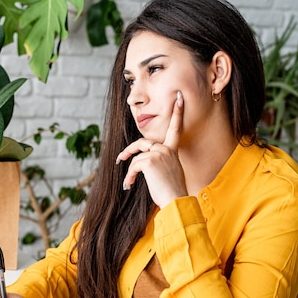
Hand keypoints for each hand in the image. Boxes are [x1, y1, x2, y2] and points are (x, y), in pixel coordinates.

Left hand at [116, 91, 187, 206]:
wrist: (175, 201)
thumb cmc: (171, 191)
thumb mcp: (168, 172)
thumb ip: (159, 161)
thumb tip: (142, 164)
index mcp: (173, 150)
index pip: (175, 128)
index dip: (178, 112)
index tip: (178, 97)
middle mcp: (166, 149)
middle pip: (142, 143)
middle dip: (128, 151)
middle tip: (119, 158)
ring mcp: (158, 154)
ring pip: (136, 158)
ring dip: (130, 172)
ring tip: (129, 184)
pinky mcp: (150, 161)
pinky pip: (134, 166)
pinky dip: (129, 176)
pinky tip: (129, 185)